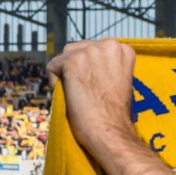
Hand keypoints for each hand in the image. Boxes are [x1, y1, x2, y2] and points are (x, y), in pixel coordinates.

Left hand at [46, 39, 140, 157]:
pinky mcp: (73, 61)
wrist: (110, 130)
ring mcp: (90, 51)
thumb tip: (87, 64)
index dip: (90, 68)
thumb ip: (106, 65)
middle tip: (84, 92)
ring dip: (65, 74)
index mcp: (122, 49)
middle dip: (76, 68)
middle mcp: (108, 45)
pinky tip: (70, 96)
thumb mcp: (118, 79)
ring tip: (78, 94)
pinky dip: (55, 83)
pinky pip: (53, 67)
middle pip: (78, 49)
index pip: (94, 49)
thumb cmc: (114, 112)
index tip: (95, 85)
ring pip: (64, 57)